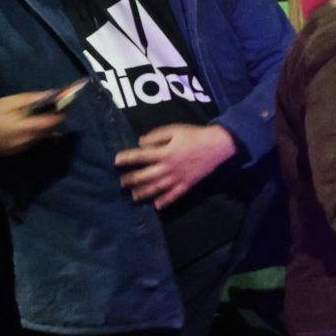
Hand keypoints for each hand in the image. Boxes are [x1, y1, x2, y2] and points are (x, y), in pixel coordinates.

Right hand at [0, 92, 67, 156]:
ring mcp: (20, 148)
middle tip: (60, 109)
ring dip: (45, 128)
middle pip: (48, 131)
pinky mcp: (14, 152)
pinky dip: (35, 134)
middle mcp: (26, 140)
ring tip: (46, 116)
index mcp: (25, 127)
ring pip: (40, 138)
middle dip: (56, 121)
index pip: (52, 122)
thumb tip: (51, 94)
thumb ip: (30, 99)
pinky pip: (31, 142)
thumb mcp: (7, 102)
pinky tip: (31, 127)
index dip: (62, 114)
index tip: (69, 106)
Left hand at [116, 123, 236, 207]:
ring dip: (143, 193)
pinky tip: (157, 206)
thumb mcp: (174, 129)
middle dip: (131, 180)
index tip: (116, 161)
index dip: (127, 158)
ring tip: (133, 196)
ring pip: (157, 188)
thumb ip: (156, 136)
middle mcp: (169, 168)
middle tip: (121, 183)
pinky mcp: (188, 184)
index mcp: (165, 152)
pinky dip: (166, 201)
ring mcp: (179, 178)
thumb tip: (140, 143)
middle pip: (145, 176)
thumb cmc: (195, 135)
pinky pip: (175, 195)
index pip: (140, 157)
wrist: (218, 145)